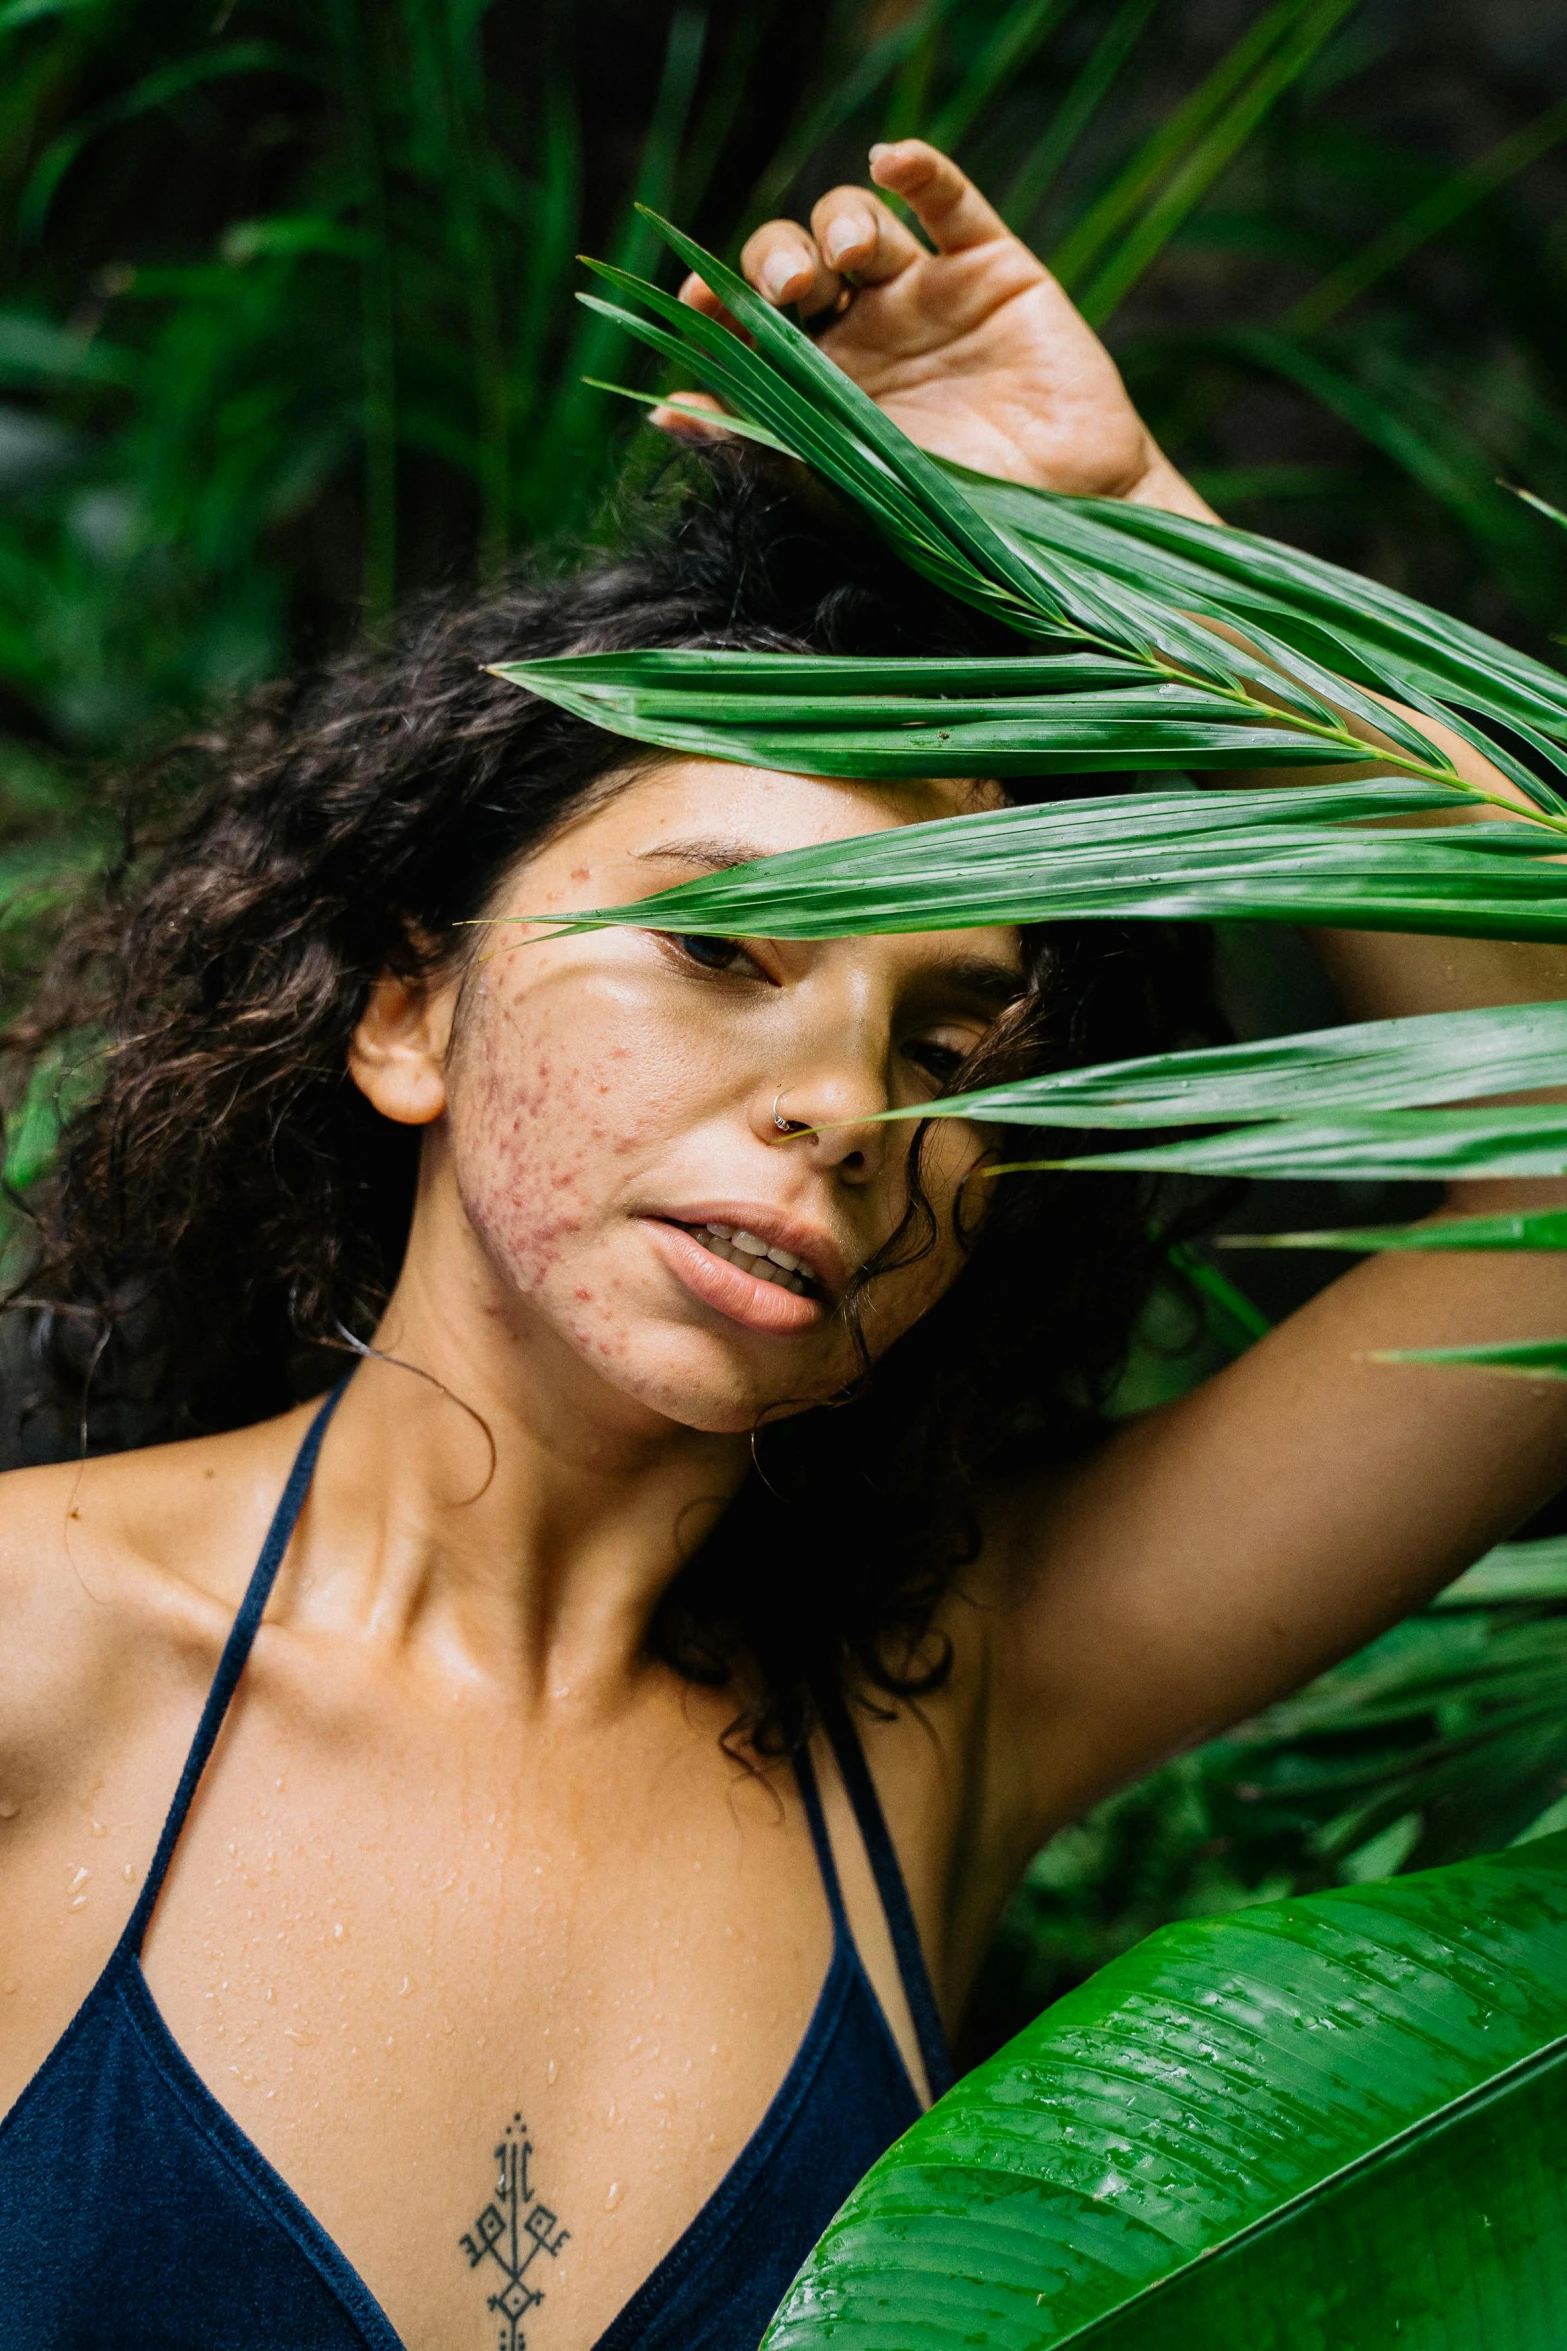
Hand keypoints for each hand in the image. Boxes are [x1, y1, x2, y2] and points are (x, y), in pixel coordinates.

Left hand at [663, 140, 1215, 522]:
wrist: (1068, 521)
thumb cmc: (954, 523)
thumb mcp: (846, 488)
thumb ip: (761, 445)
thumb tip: (666, 414)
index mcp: (814, 388)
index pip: (748, 326)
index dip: (717, 303)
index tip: (699, 307)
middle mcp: (861, 332)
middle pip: (791, 261)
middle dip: (774, 260)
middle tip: (789, 291)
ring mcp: (924, 294)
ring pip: (856, 221)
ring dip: (838, 223)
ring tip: (850, 258)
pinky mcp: (991, 267)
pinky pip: (947, 199)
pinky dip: (918, 170)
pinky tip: (892, 162)